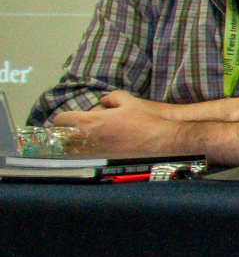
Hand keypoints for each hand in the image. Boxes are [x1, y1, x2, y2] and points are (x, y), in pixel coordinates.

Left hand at [52, 92, 181, 154]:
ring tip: (82, 137)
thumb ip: (111, 97)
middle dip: (63, 132)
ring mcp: (95, 151)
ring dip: (72, 143)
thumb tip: (104, 101)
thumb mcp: (128, 100)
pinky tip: (95, 144)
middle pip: (61, 138)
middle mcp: (88, 139)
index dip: (62, 117)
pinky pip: (84, 155)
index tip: (68, 117)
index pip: (61, 120)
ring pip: (70, 149)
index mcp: (91, 122)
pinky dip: (83, 150)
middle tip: (71, 128)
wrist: (159, 140)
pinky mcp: (104, 158)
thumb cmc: (144, 119)